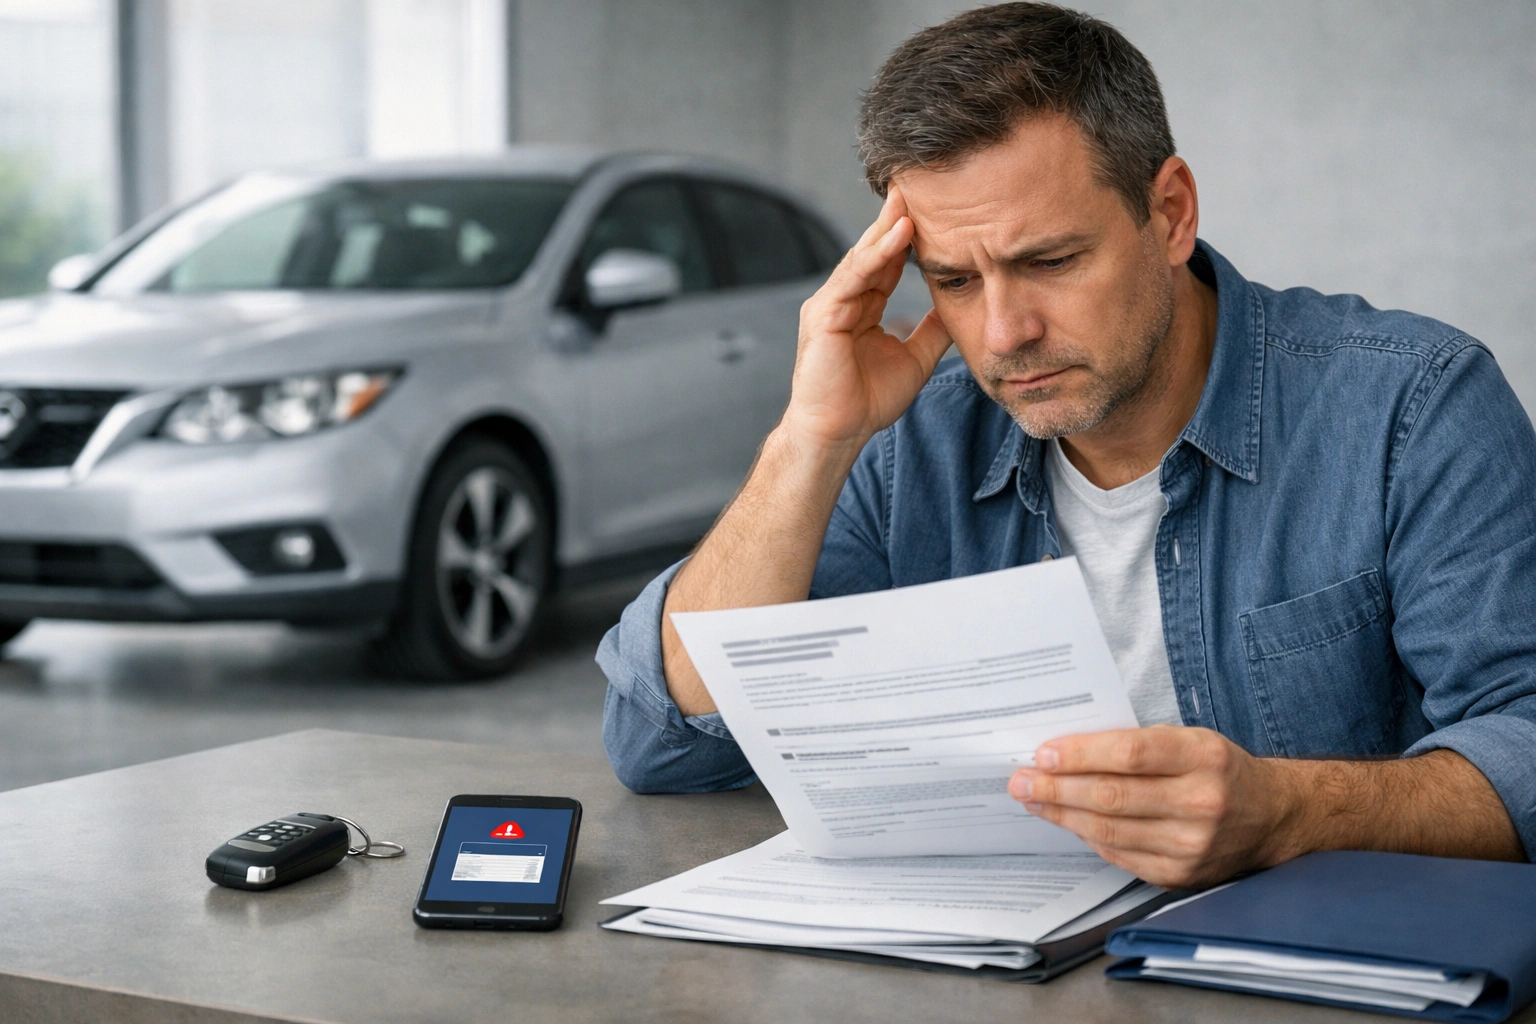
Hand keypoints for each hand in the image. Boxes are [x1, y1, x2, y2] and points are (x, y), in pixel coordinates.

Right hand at [782, 186, 951, 450]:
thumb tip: (959, 305)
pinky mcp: (823, 316)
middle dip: (896, 218)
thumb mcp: (916, 359)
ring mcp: (829, 305)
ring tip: (912, 197)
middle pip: (874, 251)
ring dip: (888, 227)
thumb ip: (932, 330)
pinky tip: (899, 233)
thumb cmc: (867, 402)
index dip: (910, 237)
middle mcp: (842, 300)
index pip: (888, 263)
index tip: (937, 208)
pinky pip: (852, 277)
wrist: (838, 433)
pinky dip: (876, 254)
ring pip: (863, 257)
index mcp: (861, 308)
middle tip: (920, 183)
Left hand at [1008, 726, 1302, 887]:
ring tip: (1032, 799)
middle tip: (1020, 780)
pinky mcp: (1179, 875)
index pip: (1129, 754)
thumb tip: (1067, 752)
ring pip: (1109, 830)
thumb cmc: (1218, 769)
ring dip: (1062, 814)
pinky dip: (1087, 836)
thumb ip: (1137, 744)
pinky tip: (1067, 821)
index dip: (1080, 754)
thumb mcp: (1189, 739)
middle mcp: (1200, 802)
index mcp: (1203, 756)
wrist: (1271, 816)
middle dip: (1056, 788)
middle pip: (1112, 797)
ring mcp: (1191, 845)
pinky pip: (1118, 854)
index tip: (1044, 753)